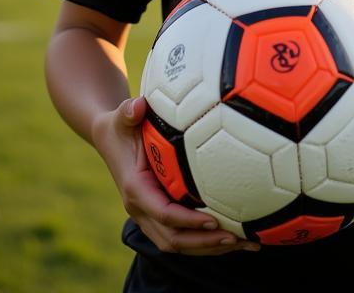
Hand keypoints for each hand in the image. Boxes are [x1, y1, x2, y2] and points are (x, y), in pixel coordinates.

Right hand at [92, 96, 259, 254]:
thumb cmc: (121, 126)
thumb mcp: (122, 116)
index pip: (163, 213)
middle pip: (173, 239)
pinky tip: (232, 237)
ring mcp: (148, 216)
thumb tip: (138, 106)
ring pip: (177, 245)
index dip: (188, 220)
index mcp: (135, 189)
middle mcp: (140, 209)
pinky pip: (180, 237)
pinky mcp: (157, 217)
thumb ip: (128, 111)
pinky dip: (204, 243)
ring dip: (209, 248)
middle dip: (204, 243)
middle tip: (238, 238)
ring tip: (243, 244)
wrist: (110, 138)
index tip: (213, 220)